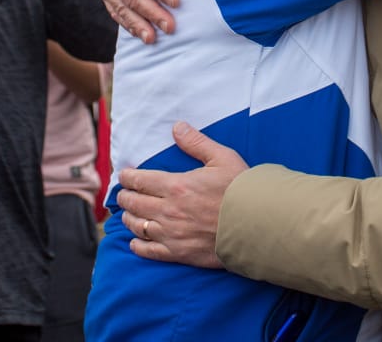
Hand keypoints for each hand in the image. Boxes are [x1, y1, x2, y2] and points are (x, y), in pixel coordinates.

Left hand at [116, 122, 245, 268]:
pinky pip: (150, 251)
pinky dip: (138, 245)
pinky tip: (135, 241)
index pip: (140, 180)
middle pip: (135, 203)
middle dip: (125, 196)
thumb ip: (196, 143)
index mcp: (176, 186)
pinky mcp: (180, 253)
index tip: (125, 175)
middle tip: (123, 193)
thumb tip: (177, 127)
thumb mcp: (221, 158)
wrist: (257, 225)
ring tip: (127, 214)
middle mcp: (168, 211)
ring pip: (138, 226)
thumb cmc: (240, 190)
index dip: (128, 177)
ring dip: (128, 218)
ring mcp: (172, 234)